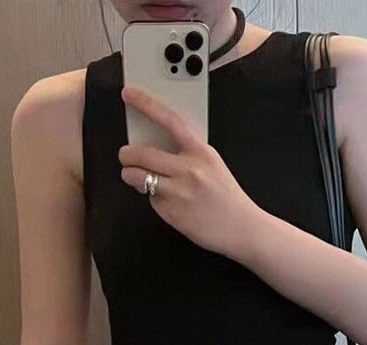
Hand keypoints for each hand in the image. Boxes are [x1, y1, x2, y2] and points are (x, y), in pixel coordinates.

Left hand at [119, 85, 261, 259]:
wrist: (241, 228)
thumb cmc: (227, 196)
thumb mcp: (212, 164)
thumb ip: (188, 153)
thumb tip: (157, 144)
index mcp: (200, 152)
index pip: (168, 120)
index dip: (146, 104)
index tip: (129, 95)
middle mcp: (188, 170)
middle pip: (141, 153)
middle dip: (126, 155)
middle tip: (125, 156)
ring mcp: (178, 192)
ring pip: (137, 177)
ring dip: (131, 176)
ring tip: (138, 177)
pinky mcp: (170, 212)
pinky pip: (150, 199)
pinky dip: (152, 198)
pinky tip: (166, 200)